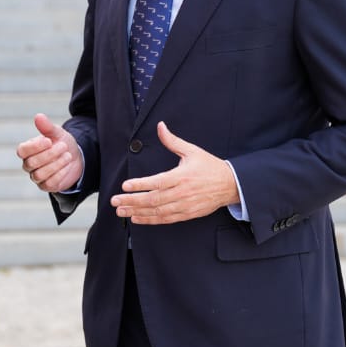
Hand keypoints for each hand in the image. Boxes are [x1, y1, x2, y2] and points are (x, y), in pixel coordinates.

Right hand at [16, 113, 82, 192]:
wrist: (76, 158)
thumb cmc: (62, 143)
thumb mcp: (57, 133)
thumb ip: (47, 127)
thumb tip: (38, 116)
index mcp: (27, 150)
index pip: (22, 151)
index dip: (34, 147)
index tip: (49, 140)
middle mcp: (29, 164)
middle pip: (31, 163)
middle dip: (50, 154)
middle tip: (64, 146)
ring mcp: (36, 176)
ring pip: (39, 174)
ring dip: (56, 164)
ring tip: (68, 156)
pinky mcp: (46, 186)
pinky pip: (49, 183)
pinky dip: (59, 174)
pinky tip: (67, 166)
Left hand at [110, 122, 238, 224]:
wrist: (230, 185)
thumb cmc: (210, 167)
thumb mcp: (192, 151)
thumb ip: (172, 141)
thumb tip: (160, 126)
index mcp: (181, 176)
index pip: (157, 182)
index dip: (140, 185)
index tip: (125, 186)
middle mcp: (182, 193)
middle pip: (153, 199)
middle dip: (132, 201)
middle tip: (115, 201)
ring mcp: (184, 205)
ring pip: (157, 211)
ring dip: (137, 212)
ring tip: (121, 211)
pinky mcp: (187, 214)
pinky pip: (166, 219)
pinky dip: (150, 220)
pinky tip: (137, 218)